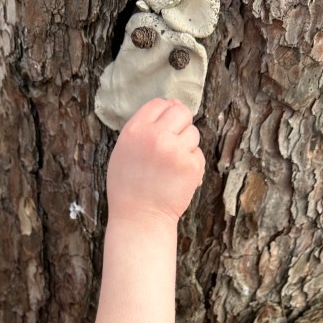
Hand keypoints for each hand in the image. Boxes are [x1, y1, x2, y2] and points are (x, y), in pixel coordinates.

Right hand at [106, 98, 204, 226]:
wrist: (140, 219)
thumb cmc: (129, 187)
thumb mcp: (124, 150)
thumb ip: (143, 127)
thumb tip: (170, 104)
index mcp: (135, 130)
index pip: (159, 103)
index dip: (164, 114)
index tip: (163, 128)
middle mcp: (156, 136)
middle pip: (181, 111)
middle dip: (180, 123)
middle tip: (173, 143)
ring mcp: (176, 151)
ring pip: (193, 132)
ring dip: (187, 145)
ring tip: (171, 164)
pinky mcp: (192, 166)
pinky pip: (198, 154)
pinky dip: (192, 164)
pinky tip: (177, 176)